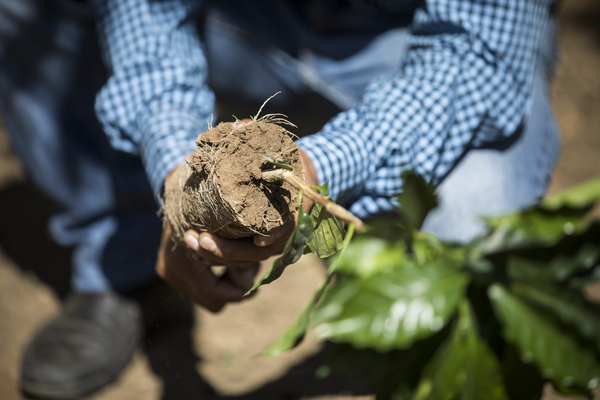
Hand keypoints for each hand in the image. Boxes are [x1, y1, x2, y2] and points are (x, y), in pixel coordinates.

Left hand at [156, 121, 318, 310]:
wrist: (297, 172)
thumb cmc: (289, 159)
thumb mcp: (281, 146)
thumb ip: (262, 137)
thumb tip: (243, 126)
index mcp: (294, 211)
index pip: (284, 231)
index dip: (269, 237)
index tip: (255, 240)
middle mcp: (282, 233)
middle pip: (257, 253)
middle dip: (227, 253)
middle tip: (199, 240)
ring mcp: (268, 241)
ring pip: (244, 260)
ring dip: (216, 257)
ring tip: (189, 241)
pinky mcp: (252, 243)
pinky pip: (236, 258)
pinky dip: (216, 257)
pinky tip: (194, 249)